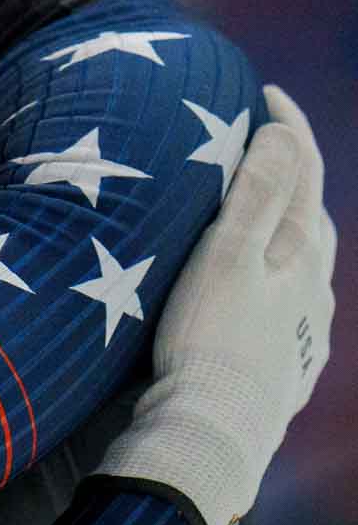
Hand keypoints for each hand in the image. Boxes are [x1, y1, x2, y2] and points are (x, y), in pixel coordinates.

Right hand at [95, 84, 335, 524]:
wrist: (215, 432)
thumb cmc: (210, 340)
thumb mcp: (226, 257)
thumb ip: (257, 194)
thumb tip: (283, 134)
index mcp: (301, 254)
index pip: (304, 172)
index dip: (288, 128)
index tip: (266, 92)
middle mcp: (315, 288)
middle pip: (310, 215)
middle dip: (291, 176)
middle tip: (258, 148)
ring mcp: (307, 329)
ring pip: (305, 264)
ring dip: (285, 229)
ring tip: (254, 217)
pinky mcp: (291, 364)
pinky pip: (294, 307)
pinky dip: (279, 281)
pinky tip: (262, 294)